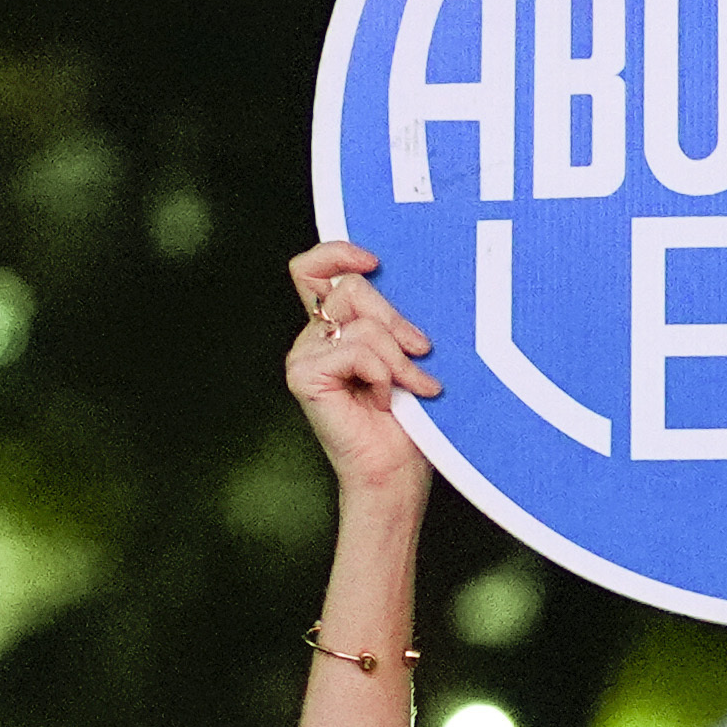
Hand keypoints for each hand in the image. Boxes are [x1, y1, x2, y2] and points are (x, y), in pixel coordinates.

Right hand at [284, 236, 439, 495]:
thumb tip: (406, 276)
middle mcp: (312, 337)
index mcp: (332, 327)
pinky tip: (384, 401)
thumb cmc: (409, 420)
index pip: (312, 267)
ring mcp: (303, 356)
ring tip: (412, 388)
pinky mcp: (303, 375)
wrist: (394, 475)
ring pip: (363, 324)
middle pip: (351, 289)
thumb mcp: (407, 355)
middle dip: (397, 319)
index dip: (338, 252)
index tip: (375, 262)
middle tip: (423, 351)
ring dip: (399, 358)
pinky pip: (356, 350)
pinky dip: (383, 375)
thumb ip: (393, 318)